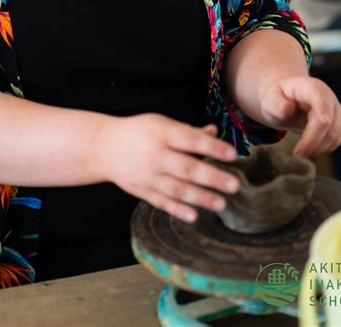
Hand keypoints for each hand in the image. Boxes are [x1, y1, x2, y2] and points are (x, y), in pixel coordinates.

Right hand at [99, 113, 238, 222]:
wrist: (104, 147)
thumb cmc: (139, 131)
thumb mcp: (162, 123)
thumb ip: (188, 131)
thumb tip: (215, 132)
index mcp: (163, 133)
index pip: (191, 140)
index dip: (213, 147)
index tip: (233, 154)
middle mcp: (156, 155)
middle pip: (187, 168)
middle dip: (212, 177)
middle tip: (235, 185)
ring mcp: (148, 175)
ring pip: (177, 189)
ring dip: (201, 198)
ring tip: (222, 204)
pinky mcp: (142, 191)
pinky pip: (161, 202)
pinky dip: (177, 210)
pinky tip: (193, 216)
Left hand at [257, 76, 340, 157]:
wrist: (285, 96)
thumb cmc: (277, 98)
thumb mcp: (270, 100)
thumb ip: (276, 104)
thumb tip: (288, 109)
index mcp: (312, 88)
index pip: (322, 107)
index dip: (316, 130)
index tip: (301, 148)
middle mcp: (328, 97)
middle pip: (329, 124)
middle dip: (313, 143)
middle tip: (296, 155)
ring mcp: (335, 109)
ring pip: (335, 134)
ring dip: (319, 147)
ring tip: (300, 153)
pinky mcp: (337, 121)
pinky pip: (337, 138)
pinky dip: (325, 147)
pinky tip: (310, 150)